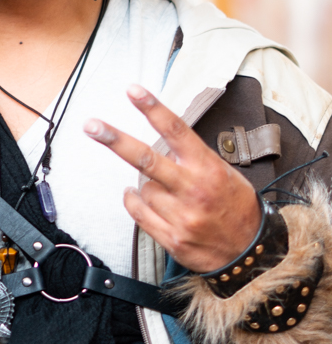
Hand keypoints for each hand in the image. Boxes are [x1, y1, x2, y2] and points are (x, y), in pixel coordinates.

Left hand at [83, 85, 260, 272]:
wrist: (251, 253)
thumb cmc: (235, 205)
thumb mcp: (223, 172)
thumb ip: (192, 157)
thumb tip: (160, 141)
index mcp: (207, 168)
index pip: (176, 130)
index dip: (153, 108)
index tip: (133, 90)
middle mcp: (192, 189)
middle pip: (145, 159)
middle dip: (115, 140)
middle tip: (91, 125)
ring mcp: (181, 216)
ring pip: (142, 188)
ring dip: (146, 186)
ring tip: (167, 193)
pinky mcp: (172, 238)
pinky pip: (138, 213)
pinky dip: (134, 201)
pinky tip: (138, 197)